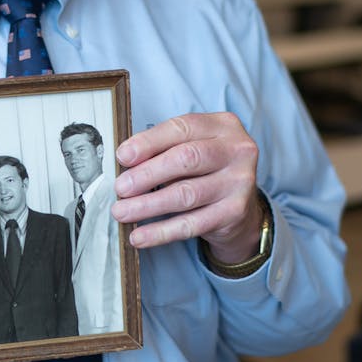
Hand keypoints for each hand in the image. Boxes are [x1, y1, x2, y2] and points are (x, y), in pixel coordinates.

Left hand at [110, 112, 262, 262]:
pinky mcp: (235, 213)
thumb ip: (163, 148)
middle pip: (186, 159)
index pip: (182, 128)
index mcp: (223, 125)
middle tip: (121, 187)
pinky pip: (191, 224)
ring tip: (122, 211)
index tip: (123, 156)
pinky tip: (140, 236)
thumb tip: (126, 159)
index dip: (149, 142)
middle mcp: (237, 150)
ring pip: (186, 194)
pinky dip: (161, 231)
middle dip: (147, 174)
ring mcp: (239, 182)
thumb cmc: (207, 170)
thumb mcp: (192, 148)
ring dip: (148, 205)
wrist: (239, 206)